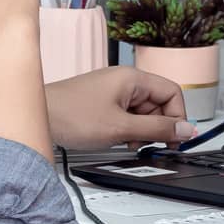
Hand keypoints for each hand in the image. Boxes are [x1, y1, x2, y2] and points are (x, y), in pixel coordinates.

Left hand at [46, 66, 196, 149]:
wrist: (37, 116)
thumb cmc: (70, 115)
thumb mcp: (121, 128)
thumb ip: (156, 129)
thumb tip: (186, 129)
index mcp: (133, 78)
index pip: (172, 92)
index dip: (177, 117)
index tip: (173, 138)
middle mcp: (125, 80)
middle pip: (158, 102)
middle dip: (157, 126)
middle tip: (149, 145)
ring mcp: (113, 90)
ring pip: (142, 110)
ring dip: (141, 130)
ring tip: (127, 142)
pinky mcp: (103, 101)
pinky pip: (127, 114)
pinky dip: (127, 129)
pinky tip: (116, 139)